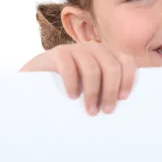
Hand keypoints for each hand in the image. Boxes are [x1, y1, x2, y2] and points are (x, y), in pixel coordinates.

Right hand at [20, 41, 136, 115]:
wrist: (33, 88)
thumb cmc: (68, 95)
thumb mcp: (90, 92)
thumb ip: (105, 92)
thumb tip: (124, 110)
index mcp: (105, 57)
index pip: (125, 61)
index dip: (128, 78)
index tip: (123, 98)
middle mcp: (92, 49)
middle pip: (111, 66)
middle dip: (111, 90)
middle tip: (107, 111)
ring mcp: (74, 49)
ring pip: (92, 67)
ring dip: (93, 92)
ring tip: (90, 111)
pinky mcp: (57, 54)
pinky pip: (69, 66)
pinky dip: (73, 83)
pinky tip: (71, 97)